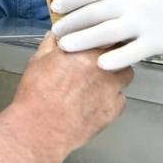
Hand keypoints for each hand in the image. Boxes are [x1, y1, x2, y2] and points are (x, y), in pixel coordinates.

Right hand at [12, 34, 132, 152]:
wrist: (40, 129)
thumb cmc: (36, 96)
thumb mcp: (38, 61)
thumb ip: (51, 43)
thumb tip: (58, 33)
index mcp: (85, 50)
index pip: (106, 34)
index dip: (102, 36)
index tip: (98, 40)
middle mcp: (103, 67)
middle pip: (120, 52)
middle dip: (112, 54)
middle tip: (99, 61)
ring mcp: (112, 89)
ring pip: (125, 74)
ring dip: (116, 75)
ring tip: (99, 82)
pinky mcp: (114, 110)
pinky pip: (121, 99)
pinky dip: (112, 99)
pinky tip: (96, 102)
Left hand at [50, 0, 162, 70]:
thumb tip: (90, 3)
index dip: (69, 0)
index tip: (55, 9)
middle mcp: (128, 2)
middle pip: (90, 14)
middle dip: (69, 25)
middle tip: (55, 35)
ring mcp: (141, 22)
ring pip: (103, 33)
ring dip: (81, 40)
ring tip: (65, 48)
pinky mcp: (155, 41)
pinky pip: (129, 52)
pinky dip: (113, 59)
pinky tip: (100, 65)